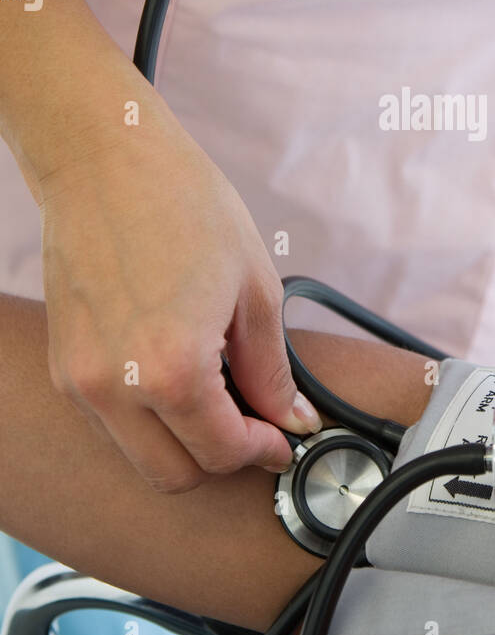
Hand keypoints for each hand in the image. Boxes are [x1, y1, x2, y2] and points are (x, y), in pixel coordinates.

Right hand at [37, 64, 320, 491]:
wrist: (104, 159)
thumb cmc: (181, 204)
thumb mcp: (253, 287)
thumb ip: (271, 368)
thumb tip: (291, 417)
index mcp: (172, 369)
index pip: (222, 451)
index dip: (262, 451)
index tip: (281, 437)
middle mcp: (116, 387)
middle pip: (175, 474)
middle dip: (221, 457)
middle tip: (253, 424)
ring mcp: (80, 380)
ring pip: (138, 455)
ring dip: (181, 441)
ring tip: (216, 391)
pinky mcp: (63, 365)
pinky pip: (110, 422)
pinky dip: (146, 418)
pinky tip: (175, 373)